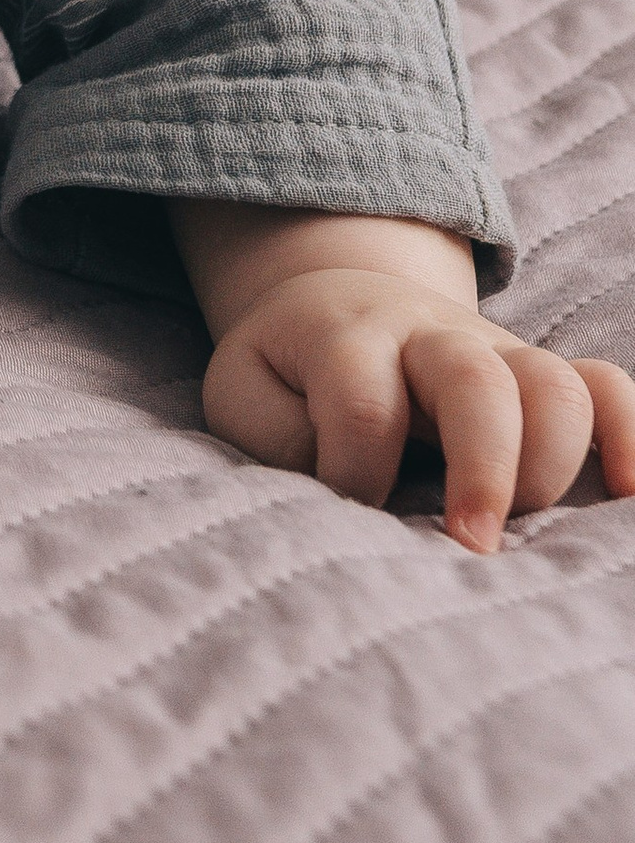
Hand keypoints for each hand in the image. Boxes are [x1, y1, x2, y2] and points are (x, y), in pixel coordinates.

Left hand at [202, 266, 634, 548]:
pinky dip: (629, 435)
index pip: (362, 404)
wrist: (337, 296)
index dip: (356, 474)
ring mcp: (497, 353)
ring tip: (522, 528)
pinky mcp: (540, 377)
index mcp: (345, 337)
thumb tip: (349, 501)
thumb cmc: (289, 372)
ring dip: (550, 462)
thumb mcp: (246, 397)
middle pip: (476, 379)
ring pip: (555, 383)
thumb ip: (280, 443)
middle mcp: (431, 337)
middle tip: (470, 546)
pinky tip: (624, 491)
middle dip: (482, 469)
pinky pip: (608, 387)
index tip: (346, 518)